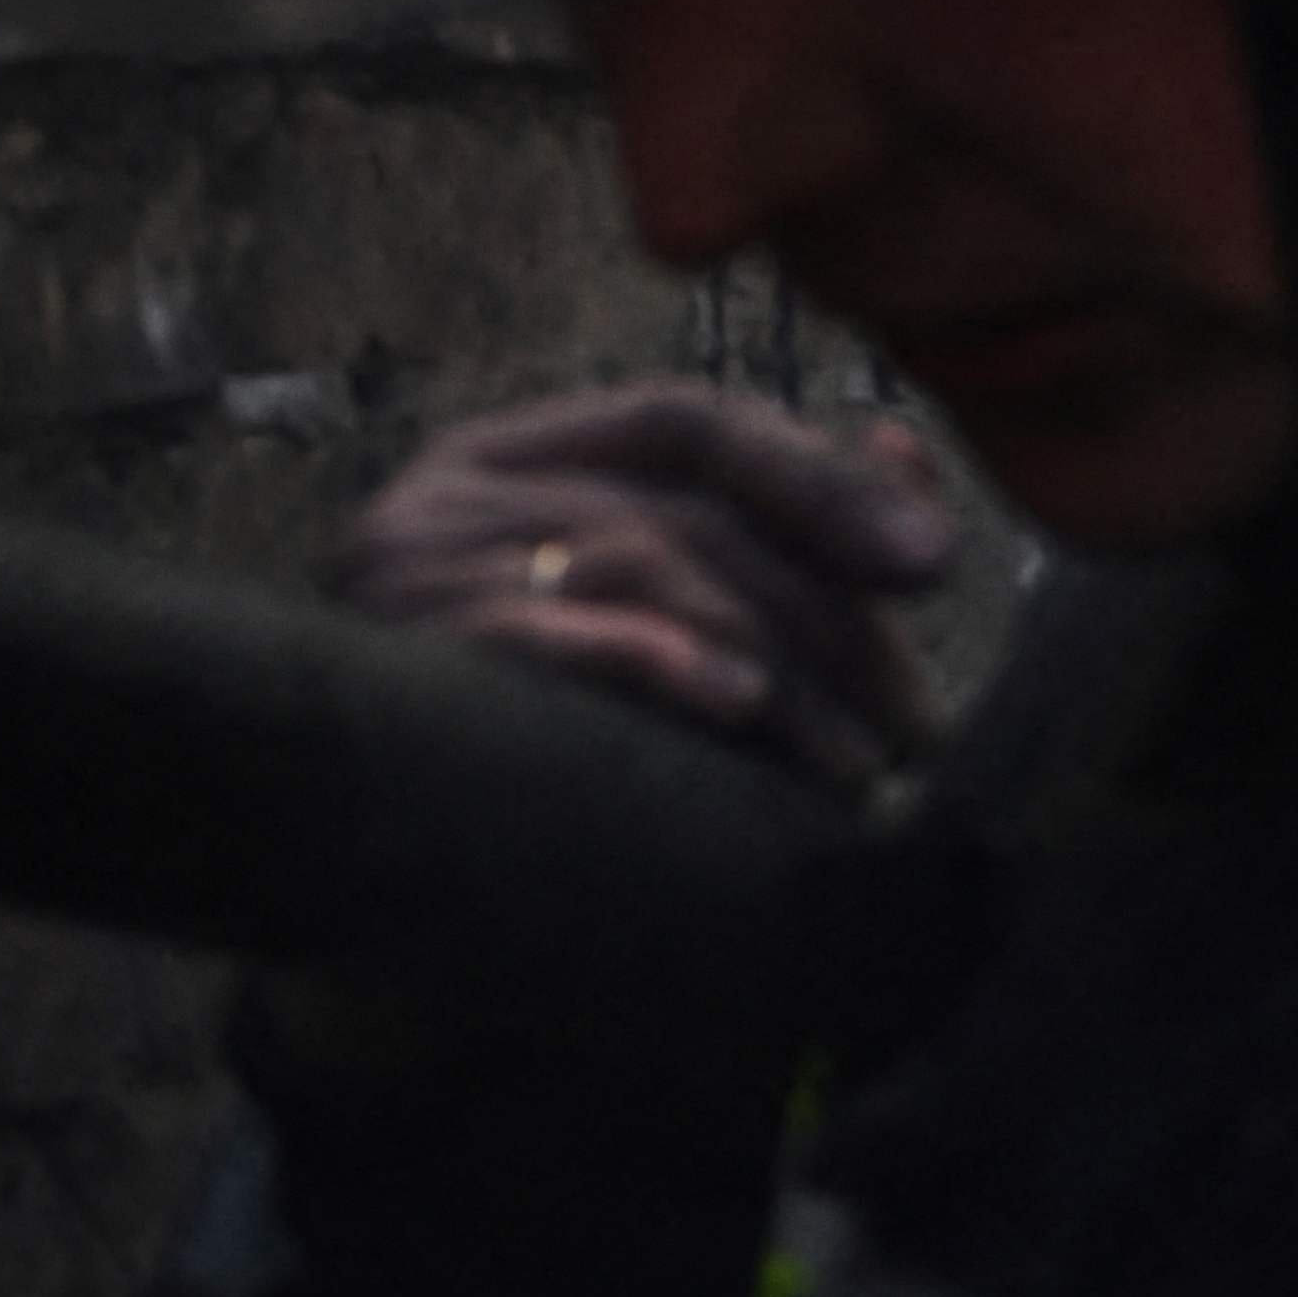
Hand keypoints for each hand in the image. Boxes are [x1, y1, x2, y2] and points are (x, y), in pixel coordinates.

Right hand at [337, 385, 961, 790]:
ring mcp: (404, 573)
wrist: (368, 875)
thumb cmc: (535, 749)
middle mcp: (442, 494)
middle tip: (913, 719)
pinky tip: (737, 702)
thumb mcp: (664, 621)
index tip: (929, 560)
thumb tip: (904, 454)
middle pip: (687, 511)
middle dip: (827, 616)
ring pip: (646, 566)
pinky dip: (652, 658)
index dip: (816, 476)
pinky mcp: (392, 657)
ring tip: (856, 761)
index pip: (684, 420)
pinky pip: (545, 630)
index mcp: (504, 460)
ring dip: (777, 669)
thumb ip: (774, 530)